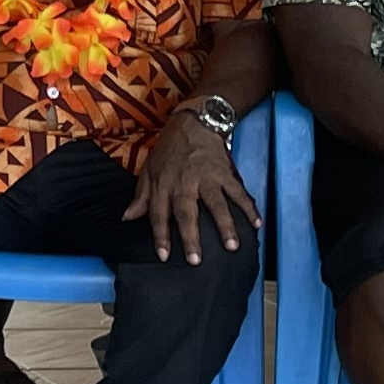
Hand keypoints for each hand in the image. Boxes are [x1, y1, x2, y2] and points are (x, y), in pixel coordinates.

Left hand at [124, 108, 257, 262]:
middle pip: (187, 213)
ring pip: (216, 204)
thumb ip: (141, 196)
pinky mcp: (225, 171)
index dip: (160, 236)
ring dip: (225, 226)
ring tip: (232, 247)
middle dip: (191, 237)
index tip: (164, 256)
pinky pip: (238, 191)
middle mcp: (184, 182)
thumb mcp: (148, 169)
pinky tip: (256, 223)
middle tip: (196, 260)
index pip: (159, 214)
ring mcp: (207, 177)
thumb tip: (127, 217)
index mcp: (163, 184)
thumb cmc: (168, 150)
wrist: (192, 122)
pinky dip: (248, 207)